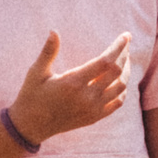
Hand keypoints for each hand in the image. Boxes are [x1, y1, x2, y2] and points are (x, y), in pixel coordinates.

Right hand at [11, 31, 130, 144]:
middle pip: (117, 72)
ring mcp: (92, 109)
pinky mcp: (94, 118)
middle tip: (125, 43)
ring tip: (124, 59)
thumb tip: (54, 31)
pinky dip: (123, 89)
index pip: (105, 62)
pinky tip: (120, 79)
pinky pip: (117, 102)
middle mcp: (86, 97)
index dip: (118, 47)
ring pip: (121, 87)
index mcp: (73, 83)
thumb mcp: (36, 72)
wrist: (31, 125)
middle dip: (124, 54)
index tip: (125, 36)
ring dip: (126, 71)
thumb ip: (48, 52)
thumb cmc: (32, 95)